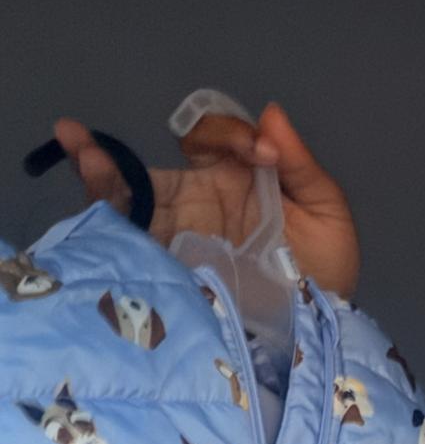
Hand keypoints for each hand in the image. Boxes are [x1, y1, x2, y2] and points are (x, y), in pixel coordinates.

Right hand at [53, 103, 359, 297]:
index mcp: (239, 180)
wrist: (323, 330)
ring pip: (132, 204)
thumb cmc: (327, 269)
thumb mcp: (326, 212)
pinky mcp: (177, 270)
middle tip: (85, 140)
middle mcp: (202, 204)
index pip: (214, 140)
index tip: (261, 155)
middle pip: (153, 172)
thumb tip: (270, 113)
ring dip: (102, 179)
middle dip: (117, 156)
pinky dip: (112, 220)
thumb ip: (301, 165)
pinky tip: (93, 202)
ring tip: (78, 155)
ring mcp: (184, 238)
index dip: (230, 135)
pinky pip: (139, 243)